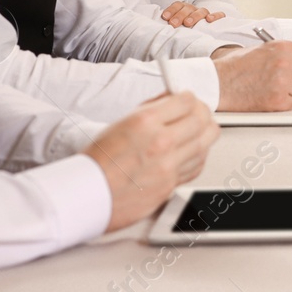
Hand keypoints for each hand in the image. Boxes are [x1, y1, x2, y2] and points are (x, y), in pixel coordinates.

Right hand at [86, 91, 218, 232]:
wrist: (85, 193)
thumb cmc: (98, 160)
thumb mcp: (121, 122)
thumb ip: (152, 109)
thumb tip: (174, 99)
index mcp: (145, 122)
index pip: (187, 101)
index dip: (190, 98)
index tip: (188, 100)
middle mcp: (160, 143)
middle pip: (203, 120)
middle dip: (202, 112)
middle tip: (197, 113)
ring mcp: (167, 167)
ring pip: (206, 143)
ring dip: (204, 133)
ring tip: (197, 131)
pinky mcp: (170, 186)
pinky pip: (196, 166)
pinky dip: (198, 155)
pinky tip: (191, 151)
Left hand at [159, 1, 223, 27]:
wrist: (197, 29)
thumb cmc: (182, 28)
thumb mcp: (174, 25)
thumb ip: (168, 26)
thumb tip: (157, 32)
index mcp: (183, 8)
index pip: (177, 5)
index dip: (171, 10)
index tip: (164, 18)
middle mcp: (194, 9)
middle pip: (188, 8)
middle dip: (179, 15)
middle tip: (173, 24)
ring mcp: (204, 13)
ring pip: (201, 11)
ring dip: (194, 16)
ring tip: (188, 23)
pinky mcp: (214, 18)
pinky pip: (219, 14)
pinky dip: (215, 15)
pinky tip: (210, 20)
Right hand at [211, 40, 291, 109]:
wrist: (217, 81)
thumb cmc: (235, 66)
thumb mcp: (264, 52)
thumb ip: (289, 60)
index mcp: (283, 47)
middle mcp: (285, 63)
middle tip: (291, 84)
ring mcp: (282, 82)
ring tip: (278, 89)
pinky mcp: (276, 100)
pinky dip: (286, 103)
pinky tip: (271, 97)